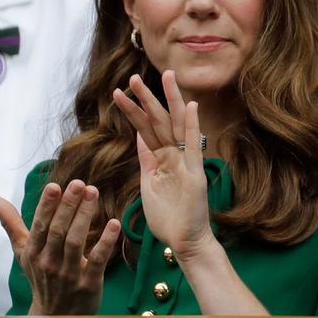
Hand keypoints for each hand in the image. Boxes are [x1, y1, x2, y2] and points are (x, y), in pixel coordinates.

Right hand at [0, 181, 119, 314]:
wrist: (54, 316)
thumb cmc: (41, 275)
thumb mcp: (23, 251)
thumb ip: (12, 224)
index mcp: (33, 253)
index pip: (39, 227)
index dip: (46, 207)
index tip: (54, 186)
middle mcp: (48, 262)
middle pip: (57, 231)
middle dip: (67, 206)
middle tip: (78, 183)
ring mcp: (68, 274)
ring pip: (75, 242)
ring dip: (84, 216)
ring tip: (93, 193)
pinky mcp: (88, 283)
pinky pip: (96, 260)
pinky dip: (105, 242)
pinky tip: (114, 223)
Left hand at [112, 71, 213, 259]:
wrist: (185, 240)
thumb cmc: (168, 216)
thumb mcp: (150, 183)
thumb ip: (147, 159)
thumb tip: (139, 138)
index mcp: (162, 158)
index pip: (147, 128)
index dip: (134, 109)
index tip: (123, 91)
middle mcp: (175, 155)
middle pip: (160, 120)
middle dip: (147, 98)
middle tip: (134, 77)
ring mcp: (186, 162)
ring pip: (175, 126)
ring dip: (168, 102)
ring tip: (162, 78)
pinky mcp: (194, 174)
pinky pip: (192, 147)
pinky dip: (192, 126)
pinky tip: (191, 107)